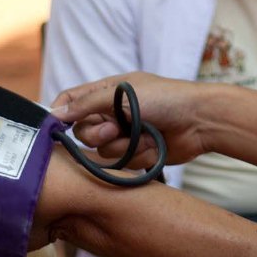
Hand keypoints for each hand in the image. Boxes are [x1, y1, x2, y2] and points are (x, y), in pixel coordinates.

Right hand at [51, 72, 210, 166]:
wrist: (200, 121)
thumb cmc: (165, 98)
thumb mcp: (122, 94)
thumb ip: (87, 104)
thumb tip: (56, 113)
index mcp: (106, 92)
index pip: (72, 101)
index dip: (61, 114)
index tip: (56, 128)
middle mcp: (112, 114)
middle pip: (83, 132)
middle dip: (98, 134)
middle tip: (115, 129)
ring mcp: (125, 134)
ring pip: (102, 151)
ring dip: (123, 146)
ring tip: (144, 136)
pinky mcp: (137, 154)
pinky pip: (123, 163)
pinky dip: (137, 156)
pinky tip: (153, 146)